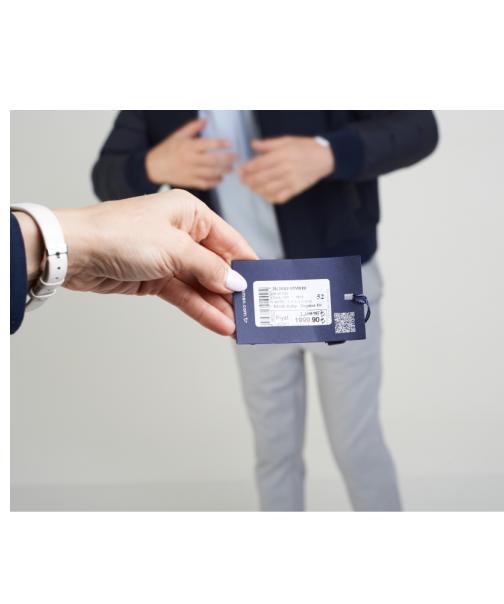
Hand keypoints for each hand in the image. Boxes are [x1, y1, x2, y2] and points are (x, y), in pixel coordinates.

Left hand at [40, 190, 255, 334]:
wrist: (74, 252)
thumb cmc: (121, 234)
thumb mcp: (175, 248)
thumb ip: (209, 268)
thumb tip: (237, 283)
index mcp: (190, 213)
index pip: (230, 240)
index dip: (248, 263)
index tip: (265, 283)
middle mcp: (182, 233)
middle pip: (217, 265)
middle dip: (234, 289)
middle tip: (254, 311)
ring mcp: (169, 258)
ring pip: (202, 284)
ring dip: (219, 305)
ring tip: (240, 325)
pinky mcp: (156, 278)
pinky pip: (185, 295)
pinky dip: (201, 309)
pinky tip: (219, 324)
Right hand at [145, 118, 236, 189]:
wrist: (154, 167)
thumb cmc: (168, 149)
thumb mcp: (178, 136)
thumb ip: (192, 128)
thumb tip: (205, 120)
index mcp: (188, 147)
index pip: (207, 144)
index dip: (220, 143)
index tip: (229, 143)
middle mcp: (190, 160)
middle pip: (213, 160)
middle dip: (227, 159)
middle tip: (236, 157)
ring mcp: (190, 172)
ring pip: (211, 173)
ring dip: (223, 171)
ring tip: (231, 168)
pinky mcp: (190, 182)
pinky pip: (205, 184)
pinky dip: (215, 182)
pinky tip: (220, 178)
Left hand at [239, 136, 334, 203]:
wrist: (324, 158)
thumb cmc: (305, 147)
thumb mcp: (287, 140)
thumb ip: (268, 144)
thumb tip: (253, 144)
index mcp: (282, 154)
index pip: (258, 164)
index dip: (246, 169)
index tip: (240, 171)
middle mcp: (285, 168)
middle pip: (261, 178)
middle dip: (248, 181)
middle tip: (243, 181)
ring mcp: (291, 181)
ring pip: (268, 189)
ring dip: (256, 190)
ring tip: (252, 188)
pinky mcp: (296, 189)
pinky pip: (279, 197)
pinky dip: (269, 198)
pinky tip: (265, 194)